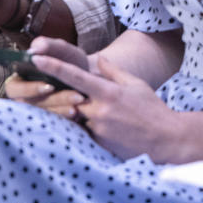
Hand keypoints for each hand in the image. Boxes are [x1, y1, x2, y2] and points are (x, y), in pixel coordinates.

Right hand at [3, 36, 98, 116]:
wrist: (91, 75)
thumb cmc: (70, 60)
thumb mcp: (62, 49)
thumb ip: (48, 45)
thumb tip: (35, 49)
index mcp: (21, 79)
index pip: (13, 89)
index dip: (29, 89)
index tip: (49, 86)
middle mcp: (26, 98)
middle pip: (29, 106)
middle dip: (52, 100)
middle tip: (74, 96)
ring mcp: (38, 112)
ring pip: (45, 116)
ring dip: (63, 109)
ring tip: (81, 101)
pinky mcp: (52, 122)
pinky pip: (56, 125)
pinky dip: (68, 118)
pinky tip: (81, 113)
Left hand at [37, 53, 181, 161]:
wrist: (166, 139)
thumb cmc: (152, 108)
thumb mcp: (135, 84)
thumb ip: (113, 72)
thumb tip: (100, 58)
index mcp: (108, 92)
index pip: (74, 76)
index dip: (53, 66)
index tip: (36, 58)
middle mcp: (99, 110)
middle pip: (70, 99)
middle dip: (70, 96)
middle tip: (82, 95)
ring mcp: (98, 129)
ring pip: (79, 118)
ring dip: (84, 114)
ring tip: (107, 115)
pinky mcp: (99, 145)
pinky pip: (86, 133)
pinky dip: (92, 128)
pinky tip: (111, 129)